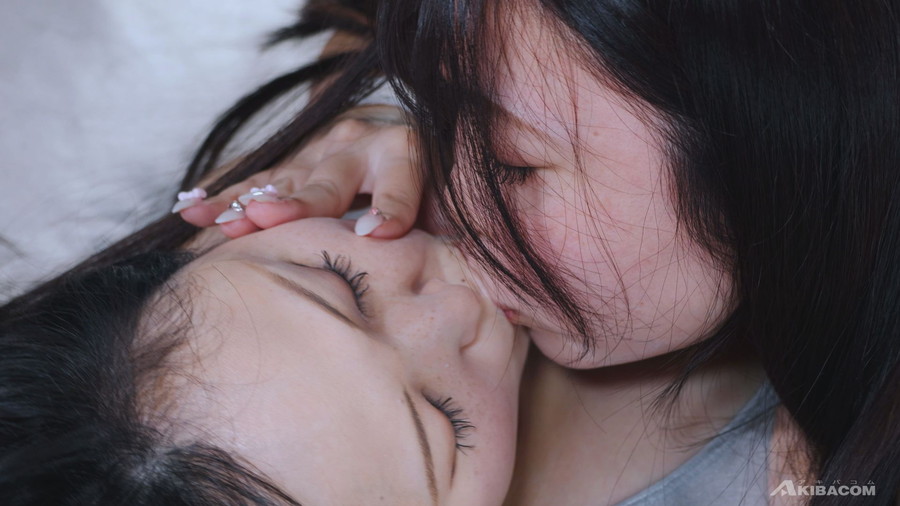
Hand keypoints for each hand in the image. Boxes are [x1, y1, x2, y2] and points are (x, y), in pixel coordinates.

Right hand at [174, 107, 420, 238]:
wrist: (414, 140)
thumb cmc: (436, 185)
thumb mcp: (447, 198)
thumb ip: (422, 213)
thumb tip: (380, 236)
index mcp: (404, 153)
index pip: (400, 183)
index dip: (391, 208)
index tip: (378, 233)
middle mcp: (358, 146)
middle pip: (327, 182)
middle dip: (293, 204)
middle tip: (260, 218)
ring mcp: (320, 152)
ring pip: (281, 181)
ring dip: (244, 203)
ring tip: (212, 221)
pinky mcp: (296, 163)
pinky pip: (258, 179)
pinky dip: (226, 195)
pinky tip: (192, 208)